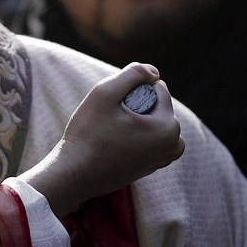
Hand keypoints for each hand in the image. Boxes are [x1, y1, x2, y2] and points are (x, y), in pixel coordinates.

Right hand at [19, 62, 184, 216]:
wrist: (73, 175)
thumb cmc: (88, 134)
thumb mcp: (105, 93)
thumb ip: (132, 74)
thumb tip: (154, 72)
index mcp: (168, 128)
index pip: (157, 89)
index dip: (131, 90)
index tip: (113, 107)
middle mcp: (173, 146)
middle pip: (156, 106)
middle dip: (135, 105)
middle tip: (109, 120)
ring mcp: (162, 160)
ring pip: (151, 121)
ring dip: (134, 119)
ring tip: (110, 132)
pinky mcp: (150, 168)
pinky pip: (146, 138)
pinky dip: (132, 135)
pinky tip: (110, 144)